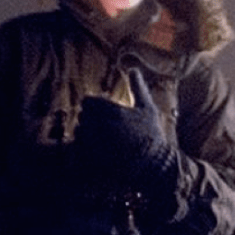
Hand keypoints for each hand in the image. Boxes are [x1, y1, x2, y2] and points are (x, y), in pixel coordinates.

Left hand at [75, 69, 175, 186]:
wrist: (154, 165)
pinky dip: (84, 147)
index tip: (100, 111)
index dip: (92, 104)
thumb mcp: (148, 109)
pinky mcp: (97, 158)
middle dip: (89, 119)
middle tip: (100, 125)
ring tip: (98, 138)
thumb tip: (133, 69)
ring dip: (85, 133)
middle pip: (82, 116)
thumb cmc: (152, 135)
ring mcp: (100, 144)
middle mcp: (105, 127)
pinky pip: (81, 148)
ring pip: (80, 132)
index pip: (88, 101)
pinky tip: (96, 149)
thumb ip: (138, 88)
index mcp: (115, 112)